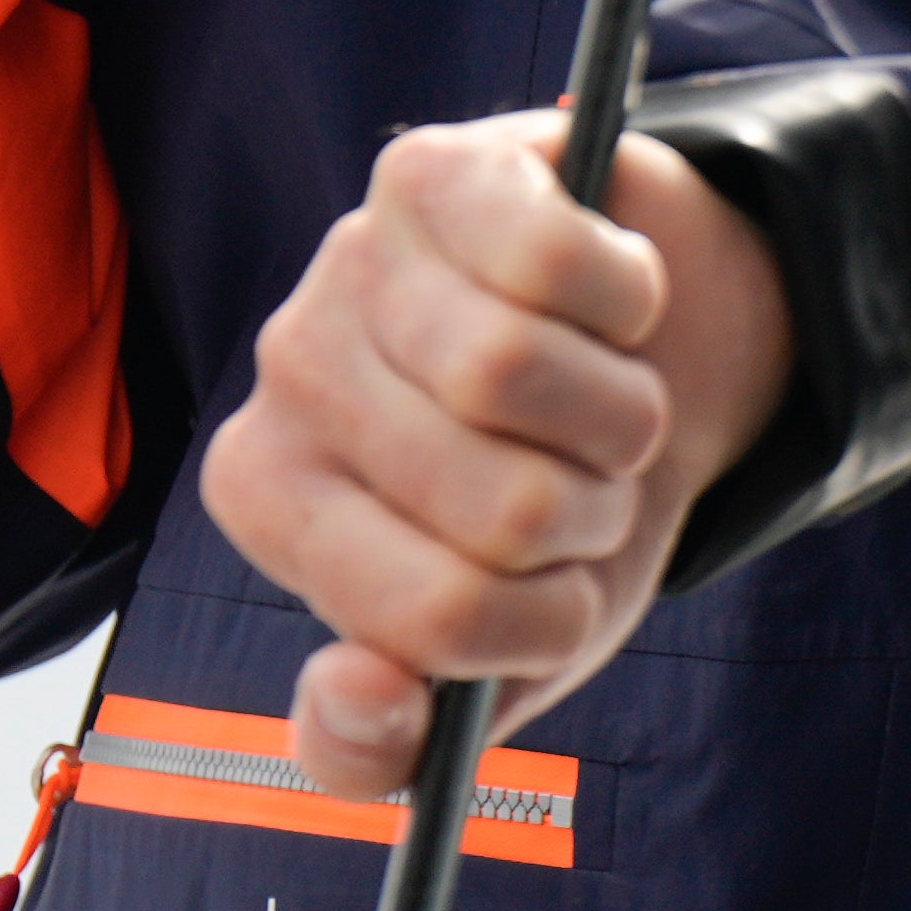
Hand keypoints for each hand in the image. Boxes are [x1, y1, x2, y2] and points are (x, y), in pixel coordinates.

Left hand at [203, 113, 790, 796]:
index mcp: (269, 501)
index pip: (428, 619)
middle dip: (589, 514)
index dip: (544, 620)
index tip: (551, 588)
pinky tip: (608, 304)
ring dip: (618, 414)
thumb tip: (357, 699)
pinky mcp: (434, 168)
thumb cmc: (547, 515)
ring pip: (516, 371)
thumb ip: (399, 742)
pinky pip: (560, 261)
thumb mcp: (487, 662)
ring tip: (597, 403)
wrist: (642, 351)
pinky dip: (628, 301)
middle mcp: (285, 370)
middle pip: (496, 500)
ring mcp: (353, 257)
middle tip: (580, 482)